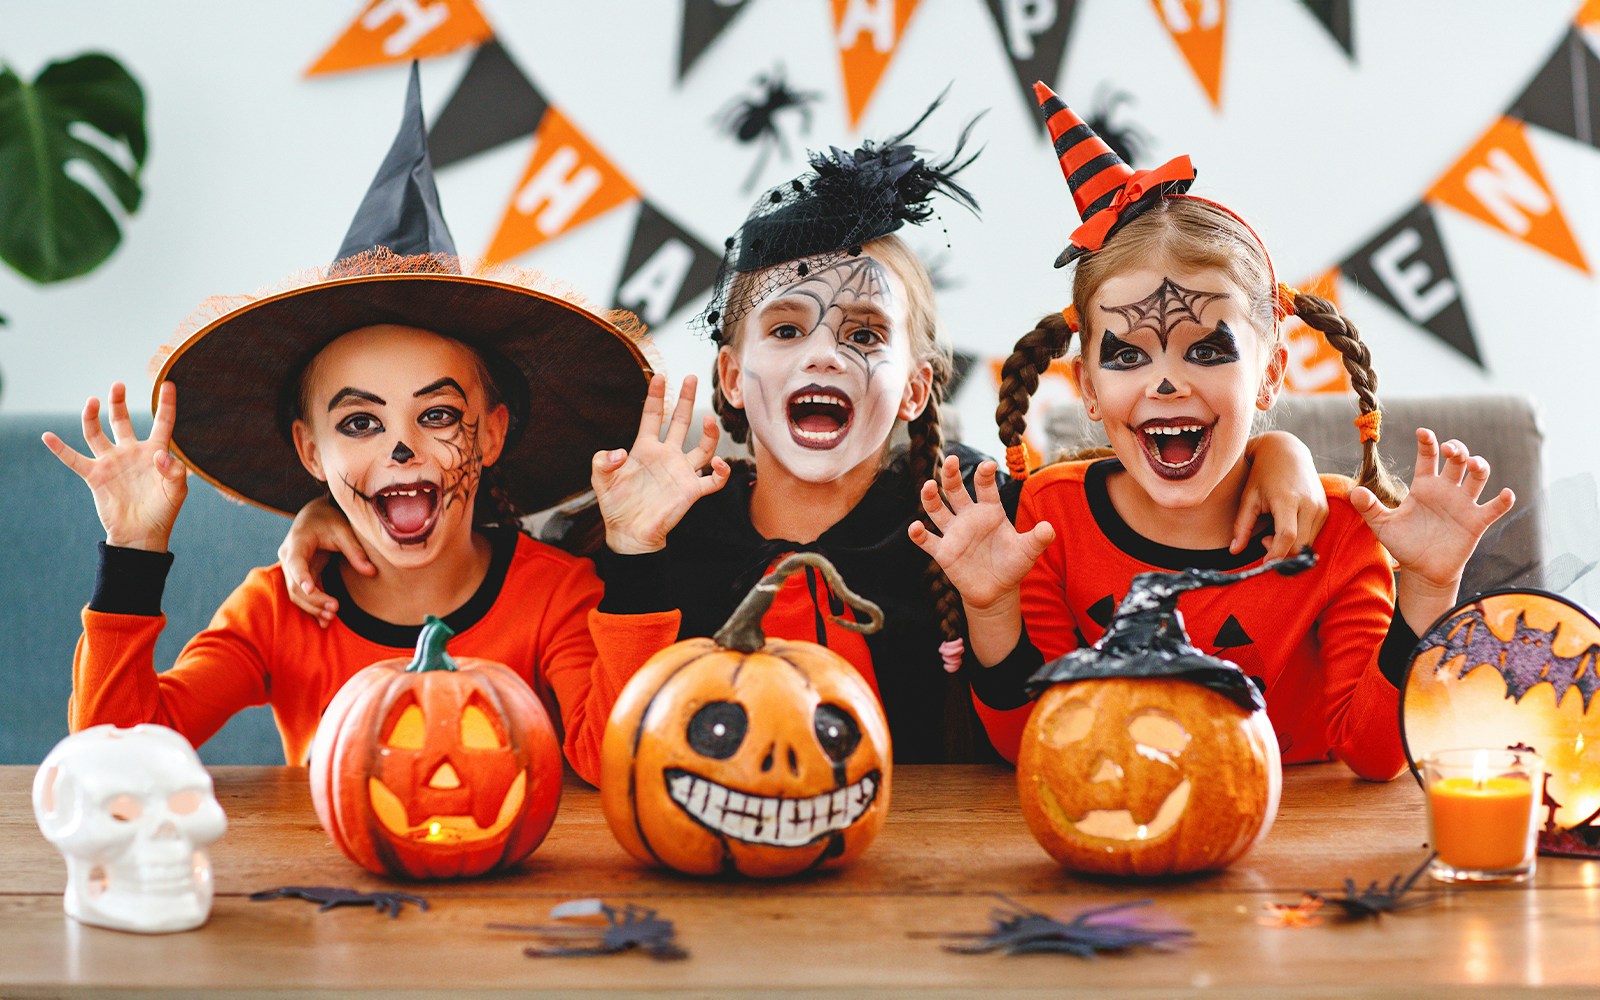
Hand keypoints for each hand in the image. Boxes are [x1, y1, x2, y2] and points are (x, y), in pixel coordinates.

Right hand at [43, 382, 187, 551]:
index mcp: (155, 452)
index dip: (166, 404)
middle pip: (122, 421)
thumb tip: (160, 455)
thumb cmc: (163, 512)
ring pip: (97, 434)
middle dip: (118, 403)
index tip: (168, 384)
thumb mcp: (177, 491)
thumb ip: (175, 471)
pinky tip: (48, 436)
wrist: (142, 535)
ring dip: (92, 418)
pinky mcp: (95, 476)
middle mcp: (131, 452)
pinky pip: (74, 459)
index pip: (163, 422)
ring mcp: (111, 462)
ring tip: (92, 402)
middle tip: (117, 385)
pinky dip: (60, 449)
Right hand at [279, 496, 373, 624]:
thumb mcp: (344, 531)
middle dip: (313, 599)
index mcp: (297, 542)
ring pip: (296, 593)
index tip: (310, 589)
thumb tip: (372, 572)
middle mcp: (289, 557)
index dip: (302, 577)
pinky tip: (324, 622)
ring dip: (313, 607)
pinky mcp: (301, 575)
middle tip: (335, 609)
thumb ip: (355, 551)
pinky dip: (313, 607)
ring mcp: (292, 568)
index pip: (295, 563)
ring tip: (331, 617)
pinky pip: (304, 594)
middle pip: (295, 584)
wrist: (316, 514)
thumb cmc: (329, 518)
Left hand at [592, 373, 730, 553]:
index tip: (660, 377)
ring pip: (703, 447)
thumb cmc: (616, 505)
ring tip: (710, 420)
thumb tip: (617, 452)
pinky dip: (721, 472)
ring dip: (710, 433)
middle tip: (691, 377)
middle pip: (681, 422)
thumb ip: (602, 461)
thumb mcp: (601, 480)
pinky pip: (714, 480)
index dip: (657, 397)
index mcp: (645, 449)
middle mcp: (666, 456)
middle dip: (687, 399)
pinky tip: (718, 464)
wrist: (629, 533)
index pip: (654, 416)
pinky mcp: (691, 491)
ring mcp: (681, 472)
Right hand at [908, 457, 1055, 611]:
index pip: (985, 487)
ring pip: (937, 510)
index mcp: (990, 511)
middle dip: (951, 475)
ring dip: (931, 497)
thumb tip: (1049, 528)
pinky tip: (915, 528)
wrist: (997, 590)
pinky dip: (918, 535)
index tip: (988, 465)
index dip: (985, 475)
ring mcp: (954, 533)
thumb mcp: (1027, 551)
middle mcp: (969, 517)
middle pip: (955, 490)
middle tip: (951, 460)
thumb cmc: (1012, 564)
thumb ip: (1038, 539)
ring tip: (929, 486)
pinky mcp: (943, 552)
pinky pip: (928, 541)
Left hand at [1237, 430, 1328, 558]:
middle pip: (1300, 546)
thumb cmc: (1262, 474)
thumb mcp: (1248, 497)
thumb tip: (1234, 551)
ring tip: (1272, 531)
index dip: (1277, 554)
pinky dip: (1298, 540)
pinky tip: (1284, 527)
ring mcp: (1320, 507)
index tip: (1265, 564)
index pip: (1287, 536)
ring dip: (1289, 547)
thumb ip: (1242, 526)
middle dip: (1281, 553)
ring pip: (1307, 544)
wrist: (1287, 451)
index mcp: (1288, 499)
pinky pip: (1313, 536)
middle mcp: (1309, 504)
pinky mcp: (1325, 510)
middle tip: (1263, 541)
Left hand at [1352, 428, 1514, 628]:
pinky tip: (1506, 494)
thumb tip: (1354, 492)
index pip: (1427, 457)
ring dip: (1479, 467)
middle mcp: (1445, 490)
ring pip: (1477, 477)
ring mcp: (1463, 504)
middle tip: (1449, 449)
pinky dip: (1503, 500)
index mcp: (1423, 486)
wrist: (1422, 571)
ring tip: (1473, 465)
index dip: (1427, 443)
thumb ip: (1370, 507)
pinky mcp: (1476, 522)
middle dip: (1456, 449)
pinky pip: (1494, 508)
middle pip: (1457, 460)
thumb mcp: (1382, 525)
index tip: (1423, 432)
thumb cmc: (1404, 544)